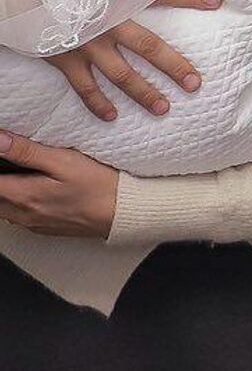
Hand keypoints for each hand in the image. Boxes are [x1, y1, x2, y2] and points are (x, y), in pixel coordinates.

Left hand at [0, 133, 118, 237]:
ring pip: (4, 208)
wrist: (121, 212)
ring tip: (22, 173)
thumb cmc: (97, 185)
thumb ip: (28, 152)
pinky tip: (35, 189)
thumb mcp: (64, 160)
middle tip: (10, 162)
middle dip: (1, 178)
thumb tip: (0, 142)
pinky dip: (18, 202)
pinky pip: (19, 216)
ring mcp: (32, 223)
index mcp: (22, 195)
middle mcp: (22, 214)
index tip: (3, 153)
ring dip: (7, 191)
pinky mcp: (44, 227)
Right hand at [47, 0, 220, 120]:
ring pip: (121, 74)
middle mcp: (107, 21)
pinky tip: (111, 117)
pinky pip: (83, 86)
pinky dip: (96, 103)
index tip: (217, 2)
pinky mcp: (64, 58)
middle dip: (174, 65)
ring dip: (143, 93)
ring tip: (163, 108)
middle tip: (195, 84)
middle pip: (149, 46)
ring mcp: (86, 44)